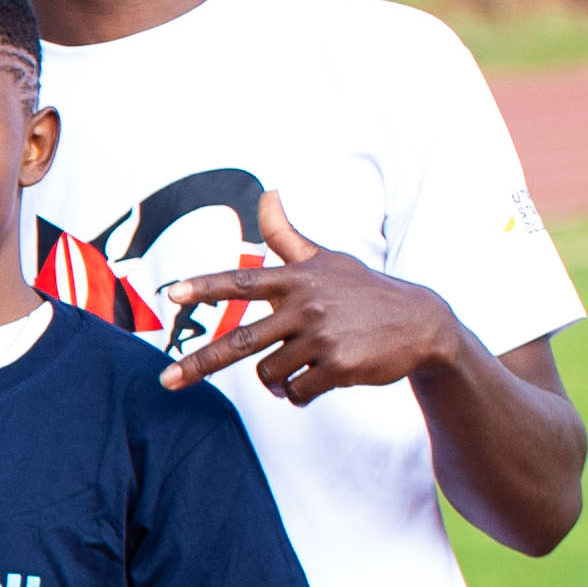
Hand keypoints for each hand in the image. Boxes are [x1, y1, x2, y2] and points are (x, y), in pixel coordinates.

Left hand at [157, 191, 458, 404]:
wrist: (421, 323)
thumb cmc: (362, 290)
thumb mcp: (326, 258)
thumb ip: (287, 235)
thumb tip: (269, 193)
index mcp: (298, 279)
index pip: (242, 281)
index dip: (206, 287)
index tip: (173, 293)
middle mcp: (307, 306)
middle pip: (240, 341)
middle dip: (199, 363)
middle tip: (166, 380)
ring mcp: (322, 337)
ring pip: (269, 373)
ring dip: (276, 379)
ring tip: (301, 365)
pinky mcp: (338, 367)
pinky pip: (296, 392)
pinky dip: (298, 394)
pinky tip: (320, 379)